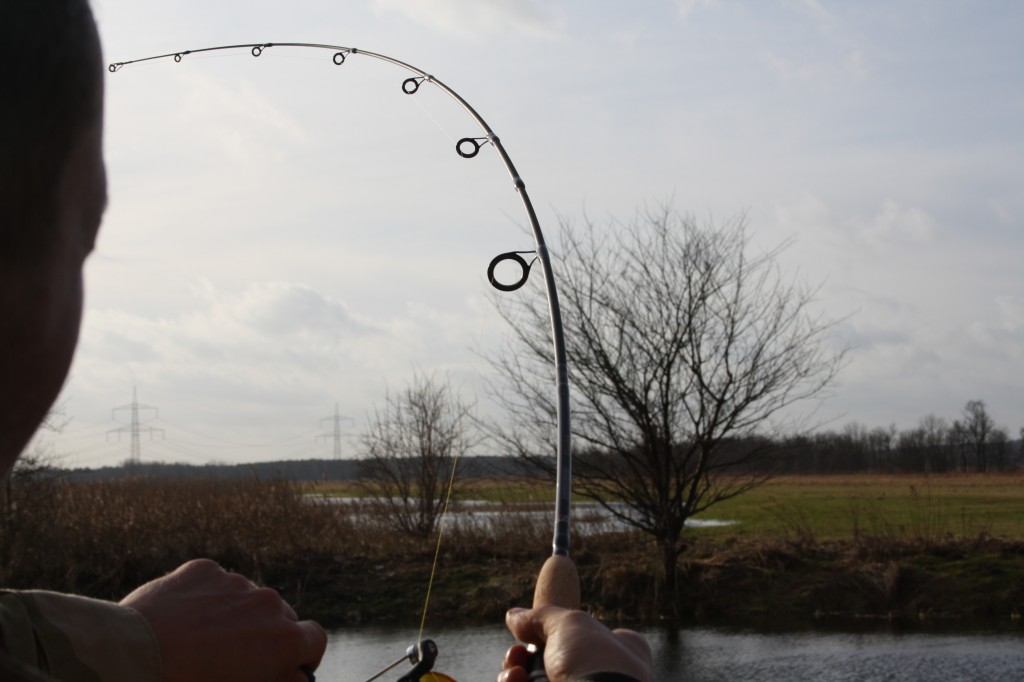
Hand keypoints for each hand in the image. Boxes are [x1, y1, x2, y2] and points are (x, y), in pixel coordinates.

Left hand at [120, 559, 326, 681]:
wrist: (130, 660)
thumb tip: (297, 676)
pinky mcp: (203, 569)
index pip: (315, 639)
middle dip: (265, 636)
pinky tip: (181, 622)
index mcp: (284, 639)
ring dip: (235, 616)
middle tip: (233, 660)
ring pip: (246, 599)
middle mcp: (268, 603)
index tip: (283, 667)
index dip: (302, 655)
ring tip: (199, 642)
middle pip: (281, 617)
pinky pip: (215, 584)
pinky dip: (206, 600)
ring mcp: (235, 582)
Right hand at [498, 606, 651, 681]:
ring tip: (516, 673)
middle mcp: (605, 677)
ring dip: (515, 673)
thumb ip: (542, 617)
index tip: (530, 631)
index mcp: (621, 652)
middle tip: (517, 653)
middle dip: (524, 656)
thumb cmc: (595, 664)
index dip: (553, 632)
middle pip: (549, 662)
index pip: (584, 635)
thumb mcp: (569, 624)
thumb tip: (515, 617)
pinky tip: (514, 680)